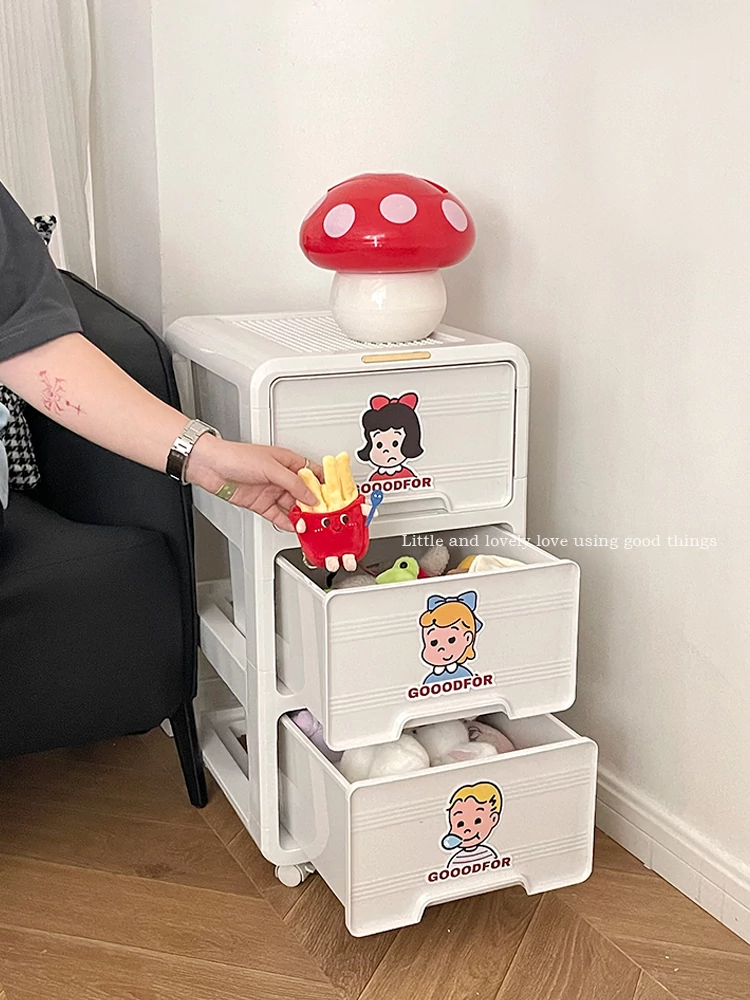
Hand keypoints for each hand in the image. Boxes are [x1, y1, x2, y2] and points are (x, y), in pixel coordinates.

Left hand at [186, 436, 322, 530]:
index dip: (324, 485)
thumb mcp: (272, 467)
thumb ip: (294, 484)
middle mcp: (281, 477)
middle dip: (315, 505)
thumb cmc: (236, 456)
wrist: (210, 466)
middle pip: (305, 493)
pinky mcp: (261, 504)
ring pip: (293, 506)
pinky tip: (296, 528)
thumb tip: (311, 496)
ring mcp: (271, 491)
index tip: (334, 496)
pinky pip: (279, 516)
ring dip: (302, 516)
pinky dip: (288, 523)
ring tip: (311, 525)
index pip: (313, 474)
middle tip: (324, 516)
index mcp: (288, 462)